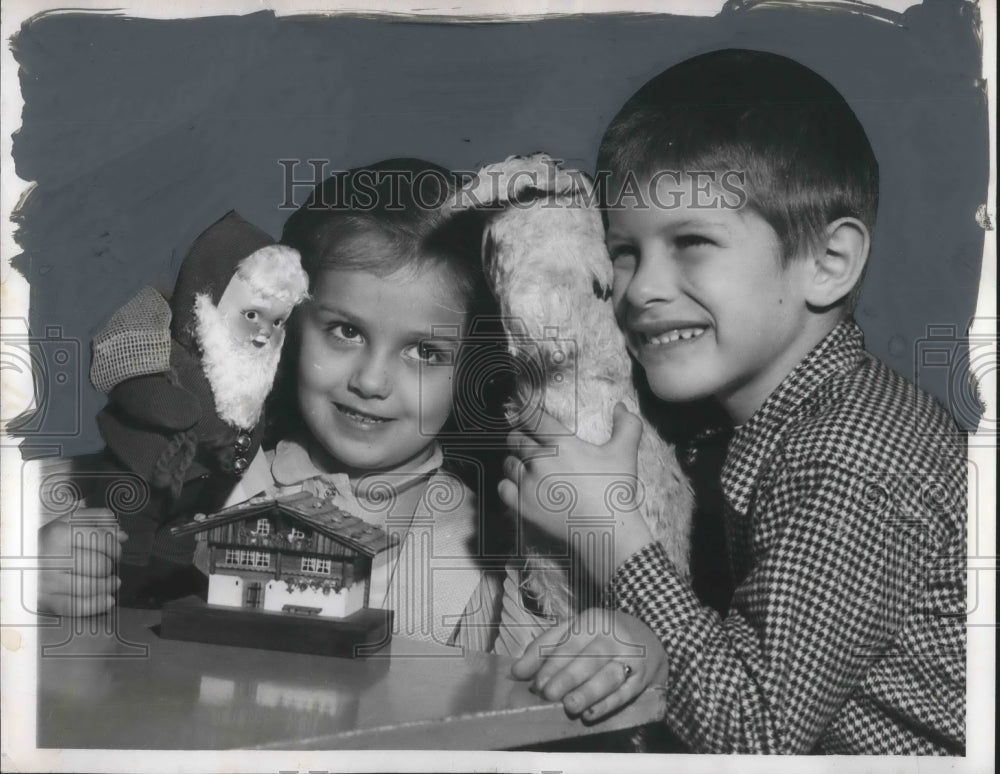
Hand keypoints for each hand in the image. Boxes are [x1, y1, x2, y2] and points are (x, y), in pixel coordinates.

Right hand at [38, 509, 126, 616]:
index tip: (115, 551)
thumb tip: (122, 535)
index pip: (103, 540)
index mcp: (59, 533)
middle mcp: (52, 557)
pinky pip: (75, 606)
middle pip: (100, 564)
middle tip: (108, 566)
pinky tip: (108, 600)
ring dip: (108, 585)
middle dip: (110, 566)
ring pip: (91, 586)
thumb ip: (96, 521)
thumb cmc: (47, 540)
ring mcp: (47, 580)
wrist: (15, 562)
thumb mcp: (67, 522)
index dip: (115, 547)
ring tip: (112, 582)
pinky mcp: (44, 600)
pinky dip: (95, 605)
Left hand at [498, 403, 653, 581]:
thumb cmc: (614, 490)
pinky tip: (516, 484)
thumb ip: (626, 425)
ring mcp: (529, 484)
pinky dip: (508, 484)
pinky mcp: (523, 505)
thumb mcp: (625, 452)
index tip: (521, 407)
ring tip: (523, 463)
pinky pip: (504, 488)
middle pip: (516, 439)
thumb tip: (621, 406)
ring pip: (509, 463)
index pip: (534, 418)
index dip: (525, 410)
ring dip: (515, 460)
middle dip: (519, 436)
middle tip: (524, 439)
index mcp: (561, 443)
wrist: (606, 528)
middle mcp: (540, 460)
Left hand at [511, 607, 668, 721]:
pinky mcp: (642, 679)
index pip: (570, 643)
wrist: (648, 636)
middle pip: (589, 659)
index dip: (552, 664)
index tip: (536, 683)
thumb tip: (516, 672)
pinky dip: (607, 705)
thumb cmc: (598, 635)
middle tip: (548, 694)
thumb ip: (543, 648)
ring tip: (569, 706)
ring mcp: (630, 658)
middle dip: (567, 677)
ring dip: (588, 692)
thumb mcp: (572, 631)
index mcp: (593, 621)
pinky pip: (624, 694)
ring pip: (608, 677)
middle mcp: (613, 638)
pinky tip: (591, 714)